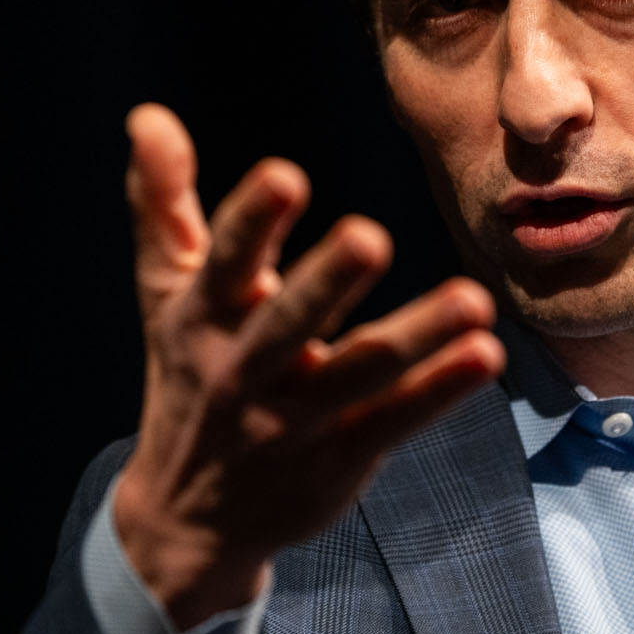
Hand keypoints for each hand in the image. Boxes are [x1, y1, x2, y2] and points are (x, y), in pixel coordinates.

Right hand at [112, 103, 503, 629]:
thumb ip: (162, 201)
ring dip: (418, 337)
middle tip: (371, 237)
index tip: (284, 175)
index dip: (252, 221)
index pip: (225, 261)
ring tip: (474, 301)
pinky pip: (393, 422)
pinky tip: (486, 355)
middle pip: (289, 323)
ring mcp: (294, 422)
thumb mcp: (166, 292)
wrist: (187, 519)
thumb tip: (147, 114)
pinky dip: (439, 392)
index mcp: (203, 316)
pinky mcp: (339, 460)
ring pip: (359, 375)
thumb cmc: (188, 373)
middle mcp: (244, 370)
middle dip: (328, 282)